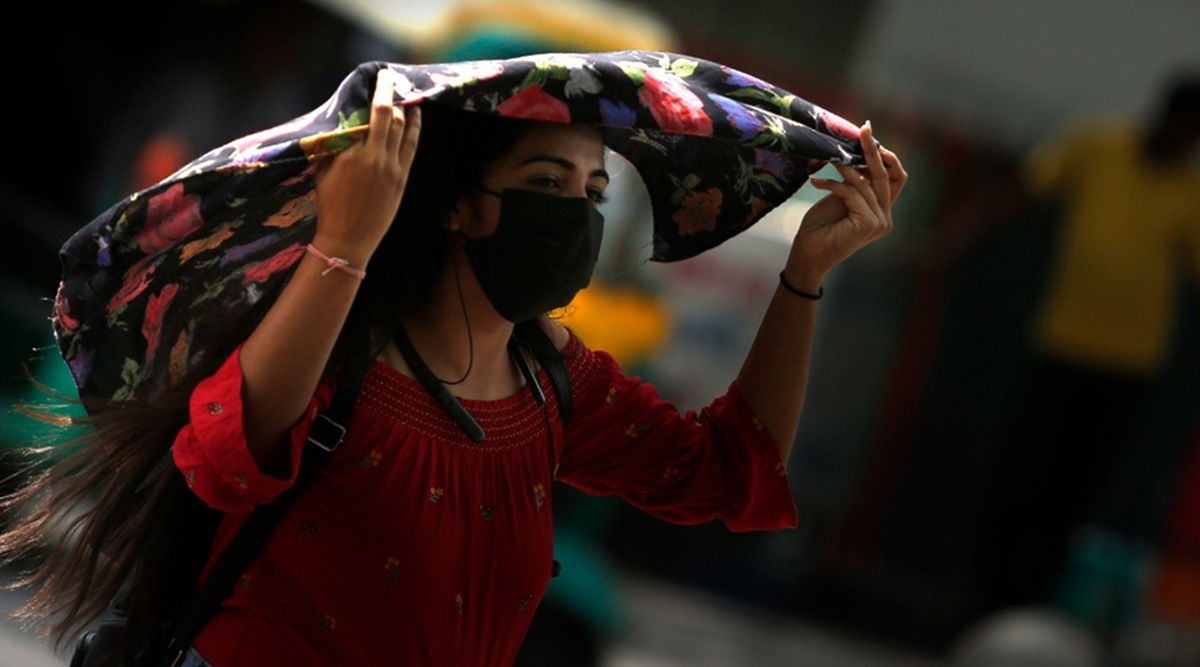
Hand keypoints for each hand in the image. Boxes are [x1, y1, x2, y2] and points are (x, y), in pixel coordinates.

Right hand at [313, 67, 421, 263]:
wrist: (348, 239)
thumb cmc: (330, 206)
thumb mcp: (323, 171)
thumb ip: (333, 145)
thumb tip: (342, 123)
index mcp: (350, 153)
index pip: (365, 115)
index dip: (375, 94)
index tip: (378, 78)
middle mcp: (373, 157)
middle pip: (387, 115)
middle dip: (390, 92)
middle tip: (390, 76)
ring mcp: (391, 168)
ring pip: (401, 128)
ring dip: (404, 107)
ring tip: (405, 91)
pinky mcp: (402, 178)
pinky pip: (411, 146)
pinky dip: (414, 127)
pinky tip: (416, 114)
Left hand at [785, 122, 906, 288]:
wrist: (807, 255)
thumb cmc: (819, 228)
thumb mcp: (840, 197)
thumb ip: (856, 181)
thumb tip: (860, 151)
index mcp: (881, 211)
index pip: (895, 177)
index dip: (887, 156)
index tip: (868, 134)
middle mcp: (885, 217)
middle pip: (886, 175)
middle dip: (872, 149)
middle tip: (863, 128)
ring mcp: (880, 222)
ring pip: (864, 182)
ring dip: (843, 168)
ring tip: (826, 159)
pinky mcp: (869, 224)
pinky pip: (852, 192)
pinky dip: (833, 184)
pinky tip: (815, 181)